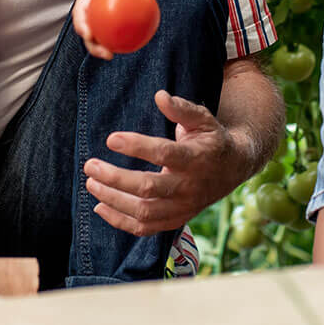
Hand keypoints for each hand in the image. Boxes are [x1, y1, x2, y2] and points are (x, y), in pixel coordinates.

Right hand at [71, 0, 144, 58]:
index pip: (80, 10)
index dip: (80, 23)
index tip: (88, 34)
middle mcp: (92, 9)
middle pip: (86, 28)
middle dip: (90, 43)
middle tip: (104, 52)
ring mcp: (101, 18)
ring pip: (97, 36)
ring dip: (100, 49)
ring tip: (111, 56)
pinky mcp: (111, 25)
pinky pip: (113, 36)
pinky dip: (117, 44)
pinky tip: (126, 51)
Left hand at [82, 90, 242, 233]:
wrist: (233, 169)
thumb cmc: (211, 139)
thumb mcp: (202, 119)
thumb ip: (181, 109)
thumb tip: (159, 96)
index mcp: (195, 158)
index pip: (163, 153)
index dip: (136, 147)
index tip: (110, 138)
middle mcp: (188, 186)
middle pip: (148, 188)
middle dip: (115, 178)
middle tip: (90, 165)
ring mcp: (182, 207)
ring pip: (143, 212)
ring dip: (113, 200)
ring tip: (91, 183)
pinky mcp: (175, 220)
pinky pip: (145, 228)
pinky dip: (120, 221)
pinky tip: (100, 207)